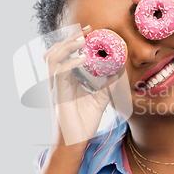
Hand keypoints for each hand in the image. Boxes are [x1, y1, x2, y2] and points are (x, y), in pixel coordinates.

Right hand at [42, 28, 116, 150]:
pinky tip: (84, 58)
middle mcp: (57, 81)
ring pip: (52, 58)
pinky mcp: (58, 95)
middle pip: (55, 51)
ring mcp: (55, 87)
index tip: (90, 31)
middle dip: (70, 37)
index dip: (73, 40)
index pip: (64, 54)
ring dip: (67, 46)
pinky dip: (71, 62)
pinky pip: (60, 73)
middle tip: (87, 29)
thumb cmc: (83, 123)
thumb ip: (108, 85)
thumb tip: (120, 71)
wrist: (74, 144)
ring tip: (83, 39)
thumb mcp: (100, 99)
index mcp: (64, 80)